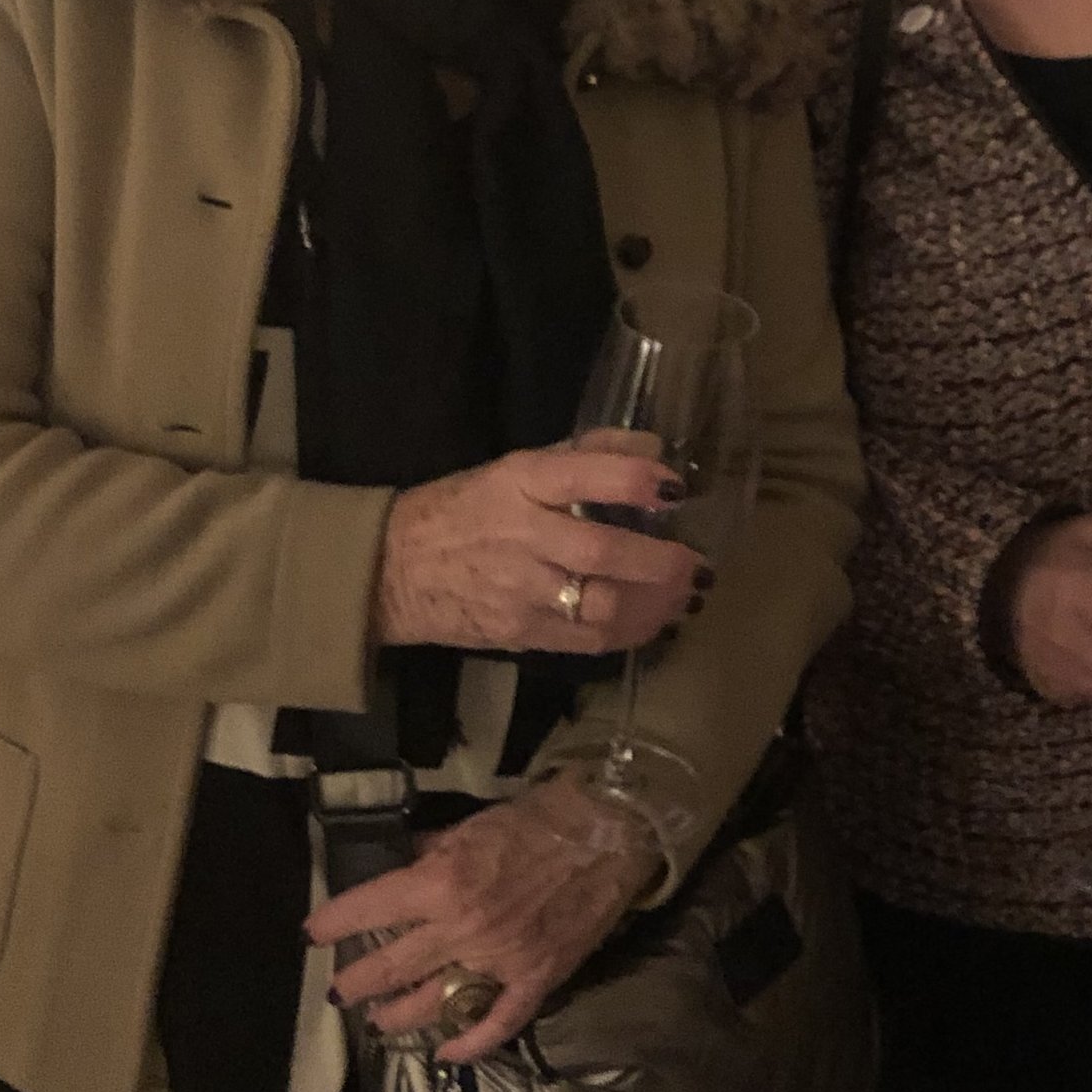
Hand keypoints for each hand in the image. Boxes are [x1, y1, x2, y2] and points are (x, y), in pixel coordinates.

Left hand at [311, 775, 663, 1065]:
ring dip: (399, 1016)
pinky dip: (471, 1043)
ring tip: (379, 1021)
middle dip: (357, 982)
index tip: (314, 932)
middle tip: (339, 991)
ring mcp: (500, 960)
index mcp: (442, 882)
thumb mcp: (472, 824)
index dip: (335, 922)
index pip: (371, 909)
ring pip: (435, 1002)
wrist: (609, 830)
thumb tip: (404, 863)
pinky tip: (447, 1052)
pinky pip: (499, 1023)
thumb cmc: (539, 819)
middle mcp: (462, 928)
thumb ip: (433, 851)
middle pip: (392, 967)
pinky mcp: (536, 978)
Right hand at [371, 439, 698, 658]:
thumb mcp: (514, 467)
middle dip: (660, 562)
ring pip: (601, 606)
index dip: (636, 479)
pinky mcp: (518, 634)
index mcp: (519, 482)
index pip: (583, 475)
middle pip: (601, 552)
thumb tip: (655, 449)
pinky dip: (629, 634)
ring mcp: (519, 591)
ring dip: (655, 606)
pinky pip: (586, 641)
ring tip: (684, 597)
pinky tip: (654, 623)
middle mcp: (522, 535)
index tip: (676, 488)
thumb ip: (586, 455)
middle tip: (697, 564)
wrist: (393, 570)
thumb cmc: (463, 509)